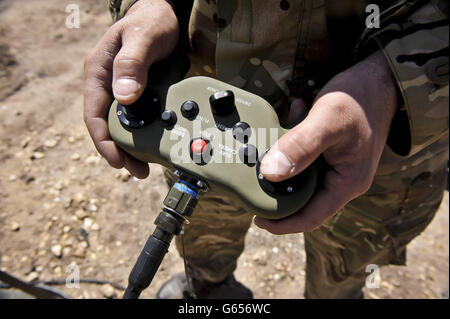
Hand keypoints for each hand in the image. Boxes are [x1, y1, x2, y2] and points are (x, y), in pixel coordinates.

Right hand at [83, 0, 177, 177]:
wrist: (166, 15)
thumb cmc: (151, 21)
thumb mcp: (141, 37)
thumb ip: (131, 63)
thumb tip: (125, 96)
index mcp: (99, 73)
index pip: (93, 114)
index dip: (103, 141)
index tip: (117, 161)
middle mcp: (109, 85)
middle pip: (108, 126)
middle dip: (121, 151)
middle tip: (139, 170)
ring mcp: (124, 90)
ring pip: (124, 125)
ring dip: (134, 146)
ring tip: (148, 164)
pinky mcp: (140, 93)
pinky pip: (139, 117)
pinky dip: (145, 133)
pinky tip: (157, 143)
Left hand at [254, 50, 398, 233]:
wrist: (377, 78)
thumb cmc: (360, 99)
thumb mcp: (328, 121)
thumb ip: (300, 146)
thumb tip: (270, 173)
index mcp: (347, 184)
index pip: (311, 217)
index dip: (283, 223)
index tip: (257, 219)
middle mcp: (340, 179)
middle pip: (302, 199)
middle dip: (276, 189)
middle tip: (251, 177)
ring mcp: (333, 166)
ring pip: (299, 176)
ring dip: (281, 161)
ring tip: (268, 140)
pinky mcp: (326, 152)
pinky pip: (302, 156)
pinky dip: (290, 142)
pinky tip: (288, 118)